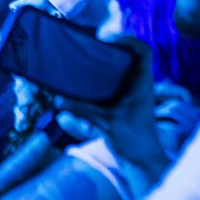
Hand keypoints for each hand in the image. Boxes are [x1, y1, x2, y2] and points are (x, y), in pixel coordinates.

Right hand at [53, 35, 170, 190]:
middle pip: (128, 55)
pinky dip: (96, 79)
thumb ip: (81, 110)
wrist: (142, 162)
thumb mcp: (105, 123)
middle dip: (108, 47)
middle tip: (86, 44)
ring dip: (103, 62)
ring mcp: (129, 95)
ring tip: (82, 57)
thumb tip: (57, 100)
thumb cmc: (132, 141)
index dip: (126, 38)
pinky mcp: (120, 105)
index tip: (105, 37)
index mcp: (141, 84)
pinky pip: (110, 84)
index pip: (142, 50)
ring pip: (119, 69)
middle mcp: (137, 85)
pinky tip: (81, 82)